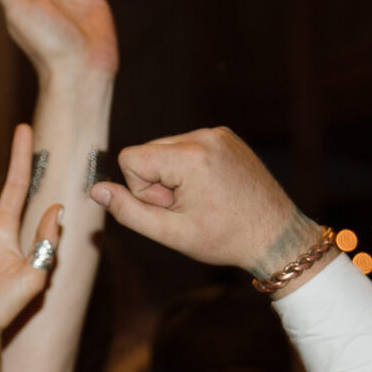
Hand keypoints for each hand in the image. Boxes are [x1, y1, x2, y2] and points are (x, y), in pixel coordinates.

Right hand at [90, 128, 319, 284]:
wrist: (275, 234)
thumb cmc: (223, 238)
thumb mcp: (170, 233)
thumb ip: (128, 211)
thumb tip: (96, 190)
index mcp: (190, 158)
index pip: (130, 158)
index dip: (141, 189)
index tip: (170, 208)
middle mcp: (203, 136)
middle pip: (147, 151)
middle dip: (157, 181)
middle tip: (187, 207)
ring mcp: (217, 133)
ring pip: (165, 149)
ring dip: (172, 175)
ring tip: (200, 199)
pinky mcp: (226, 135)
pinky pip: (187, 146)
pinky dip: (189, 167)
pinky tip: (210, 189)